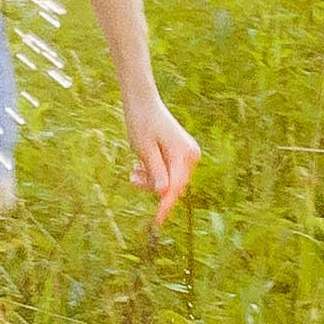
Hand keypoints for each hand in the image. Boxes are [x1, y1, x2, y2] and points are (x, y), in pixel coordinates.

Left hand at [119, 94, 201, 224]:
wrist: (142, 102)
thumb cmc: (141, 122)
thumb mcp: (144, 149)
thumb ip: (155, 171)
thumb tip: (162, 192)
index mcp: (184, 154)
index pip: (176, 187)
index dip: (166, 205)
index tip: (158, 221)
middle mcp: (190, 155)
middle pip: (173, 185)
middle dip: (152, 187)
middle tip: (133, 177)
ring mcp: (186, 154)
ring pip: (168, 180)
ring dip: (150, 180)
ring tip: (134, 169)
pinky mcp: (179, 154)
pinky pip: (166, 172)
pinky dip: (152, 172)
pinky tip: (139, 165)